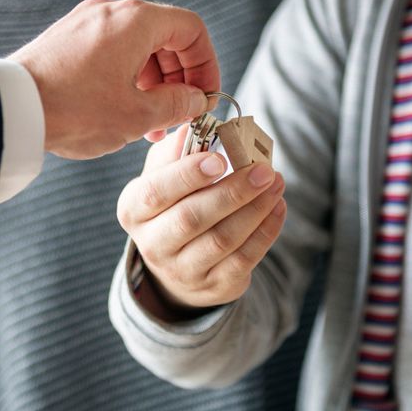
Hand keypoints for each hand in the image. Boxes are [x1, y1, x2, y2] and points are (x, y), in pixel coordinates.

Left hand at [9, 0, 220, 159]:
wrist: (11, 109)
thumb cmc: (75, 110)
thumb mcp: (138, 116)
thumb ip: (177, 105)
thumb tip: (195, 100)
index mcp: (136, 20)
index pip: (191, 29)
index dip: (206, 64)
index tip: (205, 96)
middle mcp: (112, 11)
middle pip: (165, 36)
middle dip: (179, 77)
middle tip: (180, 114)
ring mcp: (86, 21)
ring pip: (137, 45)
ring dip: (153, 81)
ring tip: (152, 123)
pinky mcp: (67, 38)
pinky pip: (111, 51)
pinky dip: (127, 76)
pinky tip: (123, 111)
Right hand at [116, 128, 285, 317]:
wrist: (177, 265)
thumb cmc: (172, 206)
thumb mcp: (163, 176)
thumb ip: (176, 150)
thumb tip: (194, 124)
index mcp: (134, 210)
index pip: (155, 192)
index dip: (187, 175)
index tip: (220, 158)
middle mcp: (152, 244)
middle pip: (192, 218)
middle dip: (233, 192)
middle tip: (264, 170)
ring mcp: (182, 270)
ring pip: (222, 240)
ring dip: (255, 209)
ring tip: (276, 182)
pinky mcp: (213, 286)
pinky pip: (244, 259)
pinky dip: (265, 231)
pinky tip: (277, 206)